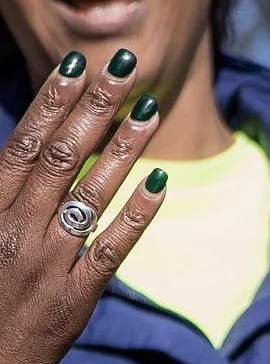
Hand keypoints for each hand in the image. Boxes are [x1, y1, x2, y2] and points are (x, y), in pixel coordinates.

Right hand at [0, 53, 167, 363]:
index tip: (78, 63)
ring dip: (123, 144)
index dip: (53, 100)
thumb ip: (0, 200)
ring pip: (91, 191)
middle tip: (126, 63)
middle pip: (61, 155)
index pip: (22, 144)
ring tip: (149, 106)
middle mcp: (14, 231)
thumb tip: (20, 157)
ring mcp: (47, 264)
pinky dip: (137, 212)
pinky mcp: (73, 300)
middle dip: (95, 104)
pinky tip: (160, 180)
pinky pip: (112, 248)